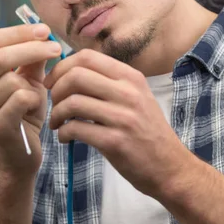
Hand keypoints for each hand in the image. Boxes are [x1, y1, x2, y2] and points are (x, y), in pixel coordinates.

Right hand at [0, 24, 61, 174]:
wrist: (22, 158)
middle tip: (57, 48)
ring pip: (10, 78)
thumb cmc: (26, 117)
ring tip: (43, 93)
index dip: (18, 32)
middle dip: (31, 47)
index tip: (44, 30)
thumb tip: (43, 33)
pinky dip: (34, 99)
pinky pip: (19, 98)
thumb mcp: (29, 83)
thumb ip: (33, 60)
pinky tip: (37, 108)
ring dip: (34, 82)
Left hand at [44, 49, 185, 199]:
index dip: (62, 67)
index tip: (53, 82)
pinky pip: (76, 128)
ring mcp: (123, 117)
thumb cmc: (147, 132)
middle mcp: (129, 93)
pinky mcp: (115, 141)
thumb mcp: (137, 97)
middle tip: (55, 104)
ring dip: (57, 114)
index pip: (87, 57)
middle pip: (76, 76)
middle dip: (56, 90)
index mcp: (131, 77)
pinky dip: (63, 133)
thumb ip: (110, 83)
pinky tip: (66, 138)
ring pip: (72, 102)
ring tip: (58, 124)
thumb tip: (72, 71)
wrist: (169, 166)